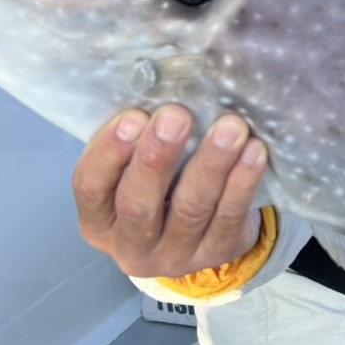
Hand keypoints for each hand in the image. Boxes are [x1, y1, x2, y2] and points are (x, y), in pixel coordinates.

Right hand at [72, 105, 267, 277]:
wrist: (202, 237)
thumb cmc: (160, 187)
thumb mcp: (135, 169)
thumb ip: (137, 140)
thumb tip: (156, 88)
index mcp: (99, 221)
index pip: (90, 187)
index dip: (109, 152)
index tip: (133, 117)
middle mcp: (131, 246)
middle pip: (137, 205)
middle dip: (157, 158)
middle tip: (177, 116)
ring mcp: (175, 257)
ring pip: (191, 210)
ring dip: (211, 163)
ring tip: (230, 128)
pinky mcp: (218, 254)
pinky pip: (230, 217)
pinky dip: (243, 182)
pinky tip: (253, 151)